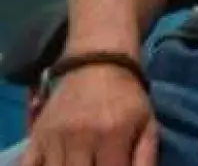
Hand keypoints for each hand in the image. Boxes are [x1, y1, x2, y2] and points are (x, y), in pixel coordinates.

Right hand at [21, 66, 156, 165]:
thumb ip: (145, 159)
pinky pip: (28, 165)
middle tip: (99, 163)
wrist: (97, 63)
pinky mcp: (37, 135)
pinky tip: (58, 163)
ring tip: (84, 161)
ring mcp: (55, 137)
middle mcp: (81, 138)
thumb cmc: (127, 97)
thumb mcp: (147, 124)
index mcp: (112, 135)